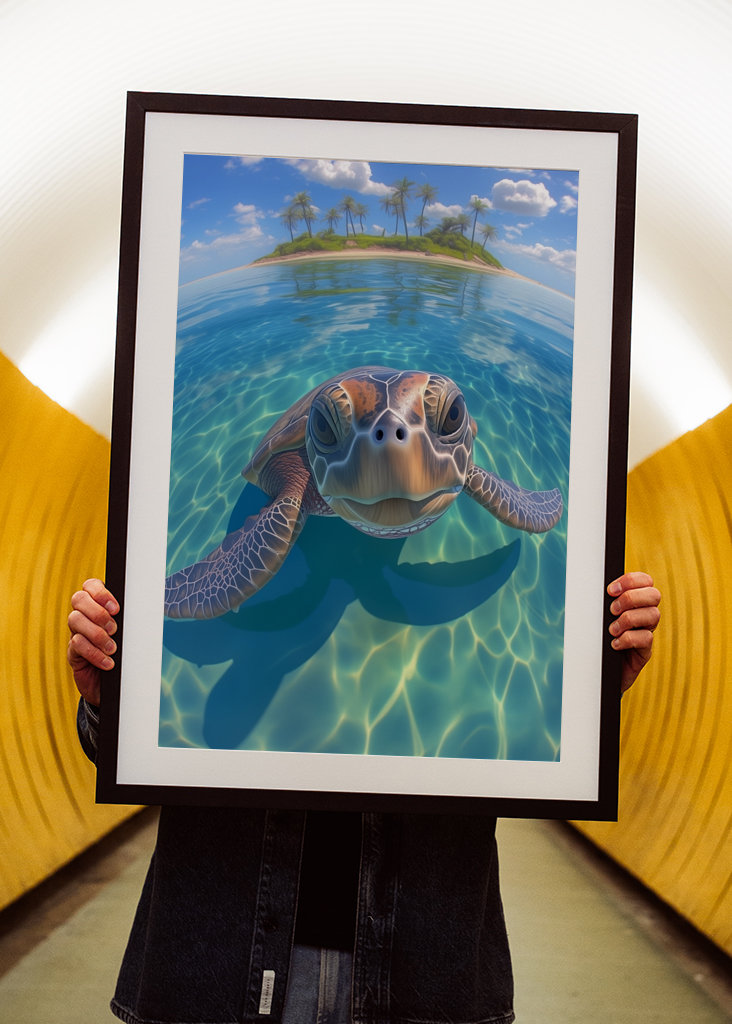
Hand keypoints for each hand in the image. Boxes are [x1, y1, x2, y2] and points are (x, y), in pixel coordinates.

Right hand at [67, 579, 119, 705]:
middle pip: (78, 599)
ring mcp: (76, 632)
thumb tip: (143, 608)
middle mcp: (84, 615)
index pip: (90, 585)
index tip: (116, 608)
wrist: (116, 685)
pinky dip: (94, 653)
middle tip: (114, 629)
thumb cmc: (126, 654)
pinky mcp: (73, 652)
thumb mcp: (130, 634)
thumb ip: (130, 620)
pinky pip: (76, 644)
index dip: (100, 592)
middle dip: (98, 612)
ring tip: (112, 648)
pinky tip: (108, 662)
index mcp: (98, 605)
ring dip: (97, 634)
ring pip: (75, 620)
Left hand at [607, 571, 660, 692]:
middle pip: (654, 595)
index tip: (610, 590)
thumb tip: (590, 588)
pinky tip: (614, 644)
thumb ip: (600, 602)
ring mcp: (646, 632)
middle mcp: (644, 615)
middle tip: (612, 610)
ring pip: (653, 615)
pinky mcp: (645, 651)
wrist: (597, 672)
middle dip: (631, 598)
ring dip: (628, 619)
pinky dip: (628, 639)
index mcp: (634, 602)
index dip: (631, 580)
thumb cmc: (595, 640)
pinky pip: (646, 638)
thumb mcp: (597, 618)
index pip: (645, 581)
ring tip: (612, 630)